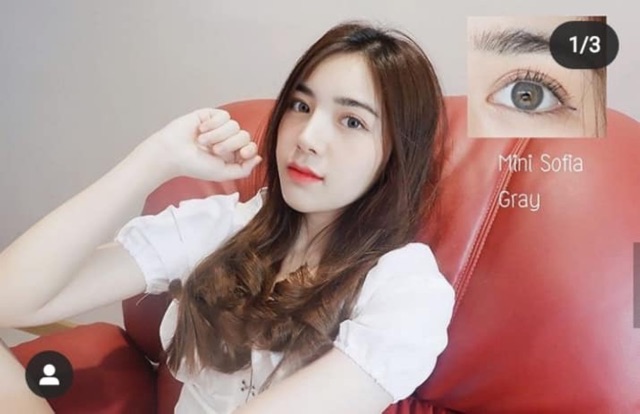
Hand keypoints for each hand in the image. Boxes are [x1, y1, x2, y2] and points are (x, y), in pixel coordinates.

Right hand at [142, 108, 262, 181]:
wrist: (173, 153)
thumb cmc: (194, 165)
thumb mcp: (223, 173)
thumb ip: (244, 169)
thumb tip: (259, 158)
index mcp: (232, 154)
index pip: (251, 147)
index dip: (250, 149)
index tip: (242, 154)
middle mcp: (227, 139)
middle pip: (244, 135)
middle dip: (230, 144)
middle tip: (214, 151)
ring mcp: (219, 127)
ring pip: (234, 125)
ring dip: (218, 135)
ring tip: (203, 142)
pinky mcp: (210, 115)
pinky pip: (223, 115)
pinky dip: (213, 124)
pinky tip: (201, 130)